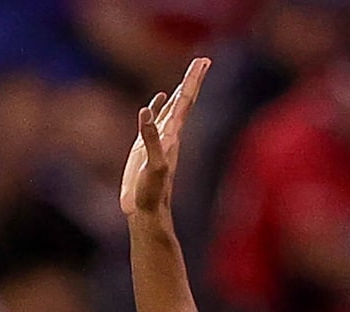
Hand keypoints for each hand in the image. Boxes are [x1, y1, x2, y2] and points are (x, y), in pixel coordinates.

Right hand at [120, 56, 209, 218]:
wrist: (147, 213)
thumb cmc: (151, 194)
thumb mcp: (152, 166)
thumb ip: (151, 140)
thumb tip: (147, 112)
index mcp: (172, 134)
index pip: (185, 101)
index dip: (193, 80)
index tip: (203, 61)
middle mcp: (169, 134)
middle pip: (183, 101)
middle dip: (192, 79)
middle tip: (203, 60)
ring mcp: (159, 140)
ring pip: (171, 108)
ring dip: (180, 90)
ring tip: (189, 74)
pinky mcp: (145, 147)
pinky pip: (155, 119)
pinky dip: (158, 106)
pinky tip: (159, 98)